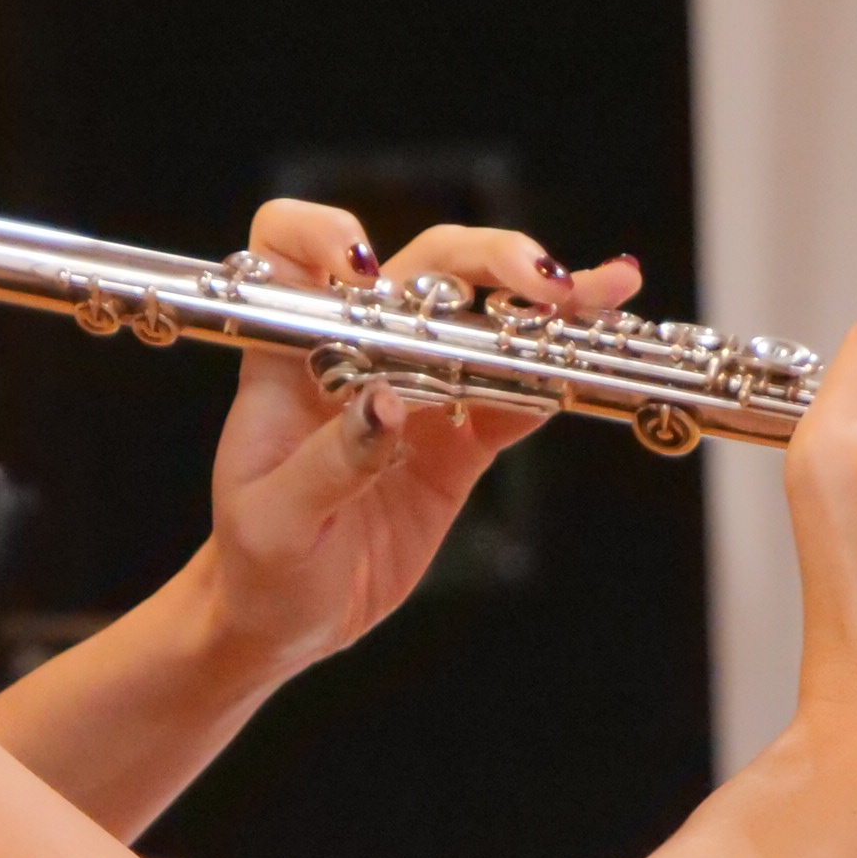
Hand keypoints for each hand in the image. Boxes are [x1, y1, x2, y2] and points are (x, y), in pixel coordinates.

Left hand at [183, 203, 644, 679]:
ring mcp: (417, 391)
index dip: (326, 234)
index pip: (291, 248)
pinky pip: (513, 398)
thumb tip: (389, 403)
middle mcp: (358, 354)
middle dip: (488, 259)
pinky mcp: (458, 443)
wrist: (283, 622)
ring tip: (601, 294)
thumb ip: (330, 463)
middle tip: (541, 283)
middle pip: (426, 268)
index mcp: (292, 354)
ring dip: (544, 303)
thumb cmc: (255, 565)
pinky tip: (595, 363)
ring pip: (483, 322)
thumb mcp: (275, 522)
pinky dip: (555, 379)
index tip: (366, 271)